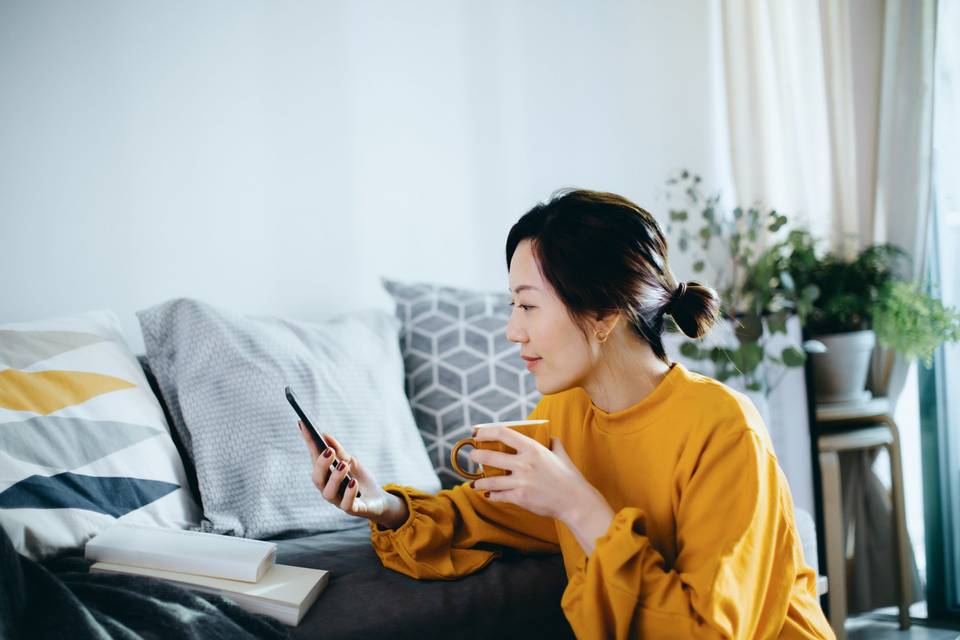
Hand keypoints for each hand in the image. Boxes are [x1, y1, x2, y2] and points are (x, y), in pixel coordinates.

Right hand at [298, 421, 406, 527]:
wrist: (378, 499)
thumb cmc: (359, 479)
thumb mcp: (351, 461)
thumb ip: (339, 451)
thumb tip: (324, 435)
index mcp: (325, 475)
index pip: (314, 458)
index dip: (308, 442)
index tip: (303, 424)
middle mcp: (328, 489)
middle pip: (317, 479)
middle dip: (321, 464)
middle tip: (329, 451)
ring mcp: (339, 501)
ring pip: (329, 493)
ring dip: (335, 478)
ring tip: (343, 465)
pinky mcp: (353, 510)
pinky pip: (347, 505)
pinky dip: (349, 493)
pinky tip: (353, 482)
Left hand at [468, 427, 607, 521]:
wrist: (575, 501)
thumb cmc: (569, 476)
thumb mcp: (561, 453)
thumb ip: (551, 442)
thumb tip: (547, 435)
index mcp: (532, 448)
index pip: (503, 433)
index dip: (486, 432)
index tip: (477, 433)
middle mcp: (524, 463)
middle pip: (490, 456)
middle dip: (476, 455)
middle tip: (472, 455)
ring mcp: (520, 481)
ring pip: (490, 480)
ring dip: (478, 481)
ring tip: (473, 482)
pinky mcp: (520, 497)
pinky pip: (499, 495)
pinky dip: (491, 494)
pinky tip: (487, 494)